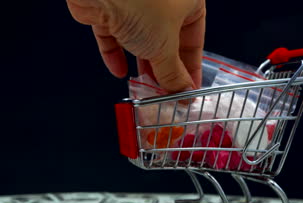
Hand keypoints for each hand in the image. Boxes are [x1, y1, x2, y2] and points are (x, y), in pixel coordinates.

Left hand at [67, 0, 205, 91]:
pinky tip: (119, 71)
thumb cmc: (141, 3)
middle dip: (164, 70)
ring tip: (143, 87)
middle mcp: (163, 2)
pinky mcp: (108, 9)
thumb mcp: (165, 47)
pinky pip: (114, 35)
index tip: (187, 91)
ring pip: (140, 39)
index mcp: (187, 3)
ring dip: (141, 64)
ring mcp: (134, 5)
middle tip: (164, 93)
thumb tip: (182, 91)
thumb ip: (173, 73)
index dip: (191, 68)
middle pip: (166, 42)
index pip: (194, 41)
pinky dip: (116, 54)